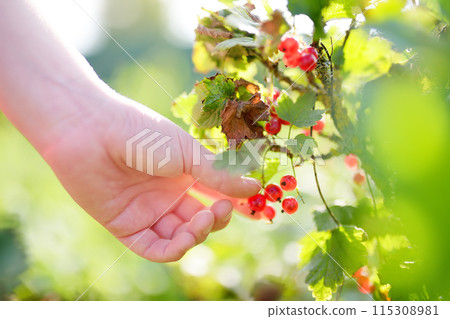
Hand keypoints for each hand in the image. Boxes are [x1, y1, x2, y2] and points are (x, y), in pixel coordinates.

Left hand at [40, 94, 259, 261]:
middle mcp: (168, 194)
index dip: (236, 204)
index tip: (257, 210)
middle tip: (224, 209)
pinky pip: (154, 248)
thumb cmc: (140, 132)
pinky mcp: (126, 226)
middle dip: (217, 219)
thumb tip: (254, 187)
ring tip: (204, 218)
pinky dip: (172, 250)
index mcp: (184, 172)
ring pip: (181, 237)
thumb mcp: (186, 153)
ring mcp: (148, 211)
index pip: (216, 195)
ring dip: (197, 234)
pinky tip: (184, 239)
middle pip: (201, 219)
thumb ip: (218, 175)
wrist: (89, 130)